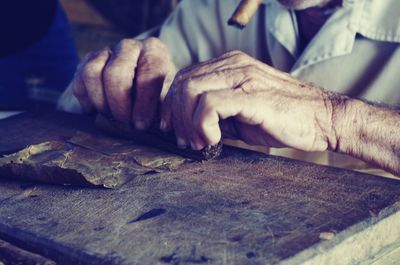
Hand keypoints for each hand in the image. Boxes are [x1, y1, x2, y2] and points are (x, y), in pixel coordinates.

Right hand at [72, 37, 175, 128]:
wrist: (141, 86)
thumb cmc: (158, 94)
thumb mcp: (168, 98)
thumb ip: (165, 106)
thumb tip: (161, 123)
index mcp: (154, 51)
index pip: (148, 74)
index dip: (144, 103)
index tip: (141, 124)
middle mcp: (129, 46)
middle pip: (116, 73)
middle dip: (119, 104)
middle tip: (124, 122)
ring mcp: (106, 50)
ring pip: (92, 73)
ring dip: (100, 102)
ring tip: (110, 117)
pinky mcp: (88, 60)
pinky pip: (79, 79)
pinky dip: (86, 100)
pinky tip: (95, 112)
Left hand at [161, 51, 335, 151]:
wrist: (322, 119)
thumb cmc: (282, 118)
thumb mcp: (240, 113)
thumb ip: (215, 112)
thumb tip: (187, 125)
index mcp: (229, 65)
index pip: (185, 78)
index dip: (172, 106)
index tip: (172, 130)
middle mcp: (233, 64)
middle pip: (183, 83)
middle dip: (175, 116)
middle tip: (185, 141)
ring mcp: (243, 76)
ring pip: (191, 91)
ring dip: (187, 122)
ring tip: (199, 143)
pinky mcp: (251, 94)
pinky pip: (209, 104)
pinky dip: (202, 125)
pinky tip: (213, 140)